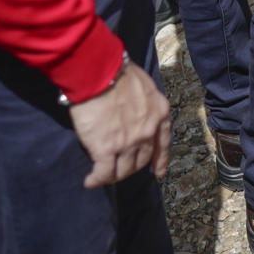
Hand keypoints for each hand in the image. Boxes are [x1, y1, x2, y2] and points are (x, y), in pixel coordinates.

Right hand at [68, 58, 171, 188]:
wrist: (100, 73)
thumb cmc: (118, 72)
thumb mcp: (144, 86)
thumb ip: (144, 103)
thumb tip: (133, 111)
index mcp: (159, 113)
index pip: (163, 143)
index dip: (160, 160)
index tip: (158, 172)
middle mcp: (148, 131)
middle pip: (142, 160)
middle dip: (131, 167)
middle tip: (119, 168)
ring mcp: (129, 143)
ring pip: (123, 170)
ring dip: (113, 175)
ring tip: (102, 175)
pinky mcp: (107, 149)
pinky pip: (104, 173)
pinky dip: (97, 180)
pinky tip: (90, 181)